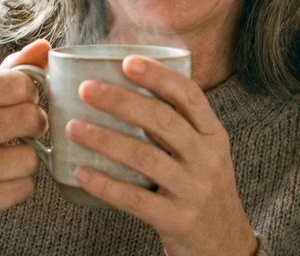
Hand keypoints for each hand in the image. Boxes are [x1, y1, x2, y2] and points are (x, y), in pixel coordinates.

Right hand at [0, 39, 50, 248]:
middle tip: (25, 130)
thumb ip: (13, 70)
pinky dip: (21, 185)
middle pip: (28, 118)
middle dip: (35, 124)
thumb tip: (45, 46)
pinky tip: (2, 180)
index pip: (18, 83)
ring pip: (30, 159)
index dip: (30, 93)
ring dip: (28, 160)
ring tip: (8, 158)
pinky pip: (24, 188)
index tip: (22, 101)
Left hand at [66, 56, 257, 255]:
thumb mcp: (204, 153)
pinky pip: (135, 199)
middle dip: (121, 101)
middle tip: (86, 89)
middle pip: (163, 121)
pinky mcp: (176, 220)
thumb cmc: (202, 189)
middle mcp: (207, 159)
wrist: (225, 245)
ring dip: (105, 139)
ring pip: (144, 157)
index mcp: (213, 135)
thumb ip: (178, 125)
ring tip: (73, 127)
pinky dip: (105, 184)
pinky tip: (81, 171)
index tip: (128, 61)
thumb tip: (127, 86)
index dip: (159, 75)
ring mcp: (193, 190)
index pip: (189, 96)